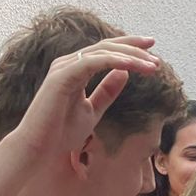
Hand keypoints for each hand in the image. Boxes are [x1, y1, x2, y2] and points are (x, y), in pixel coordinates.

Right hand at [9, 36, 162, 162]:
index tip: (152, 51)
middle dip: (134, 47)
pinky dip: (115, 61)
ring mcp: (64, 67)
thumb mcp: (92, 110)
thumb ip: (107, 92)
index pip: (105, 51)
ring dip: (130, 56)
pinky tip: (132, 66)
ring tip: (152, 65)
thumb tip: (124, 73)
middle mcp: (69, 63)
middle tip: (156, 52)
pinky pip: (93, 62)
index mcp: (75, 69)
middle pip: (106, 47)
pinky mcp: (62, 76)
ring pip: (103, 52)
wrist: (39, 148)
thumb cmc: (61, 132)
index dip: (129, 47)